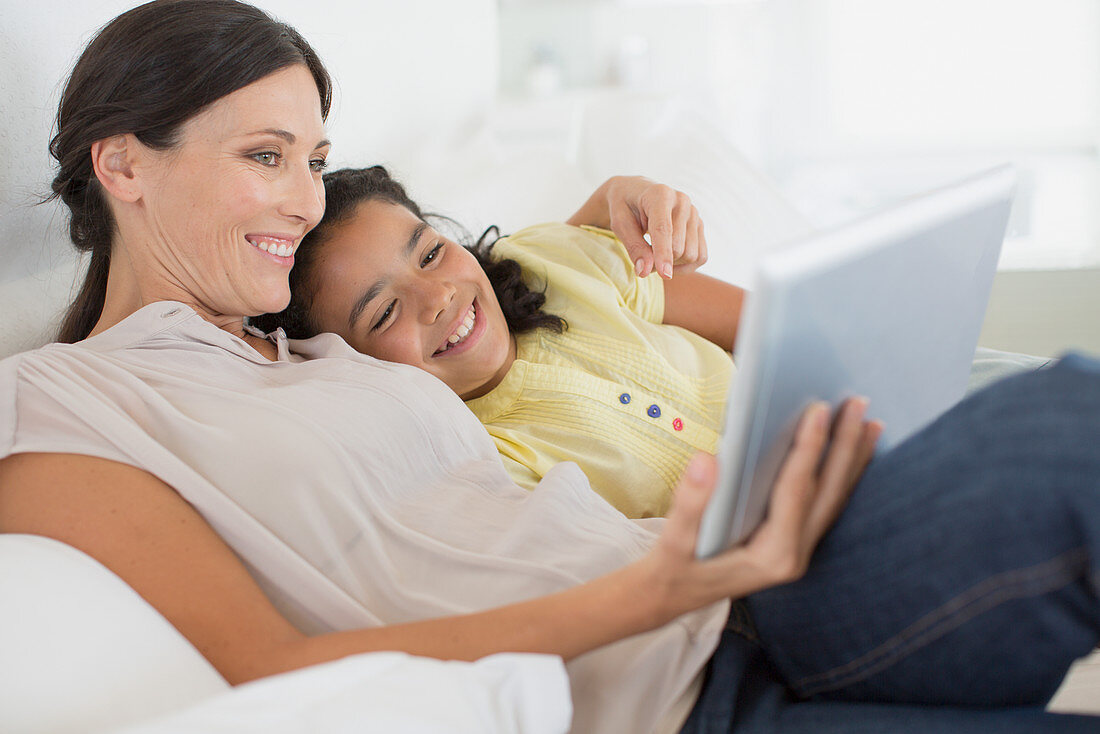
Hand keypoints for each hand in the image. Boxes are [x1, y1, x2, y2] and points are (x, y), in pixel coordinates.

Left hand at [570, 176, 707, 278]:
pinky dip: (685, 266)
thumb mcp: (620, 224)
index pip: (664, 229)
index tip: (665, 275)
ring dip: (671, 264)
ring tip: (652, 255)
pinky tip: (668, 260)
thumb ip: (634, 247)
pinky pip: (701, 257)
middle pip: (679, 247)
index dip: (664, 254)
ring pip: (691, 255)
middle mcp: (682, 201)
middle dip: (659, 262)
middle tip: (642, 259)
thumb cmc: (625, 207)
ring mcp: (694, 213)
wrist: (636, 193)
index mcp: (660, 194)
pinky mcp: (699, 225)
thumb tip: (645, 272)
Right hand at [637, 398, 882, 624]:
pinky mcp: (794, 544)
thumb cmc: (672, 570)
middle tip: (859, 404)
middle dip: (846, 446)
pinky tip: (849, 454)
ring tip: (871, 423)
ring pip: (833, 499)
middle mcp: (794, 555)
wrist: (671, 598)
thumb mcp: (674, 541)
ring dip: (853, 460)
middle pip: (827, 492)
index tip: (819, 409)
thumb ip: (690, 503)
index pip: (796, 491)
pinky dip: (841, 476)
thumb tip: (706, 459)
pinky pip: (825, 505)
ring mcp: (798, 551)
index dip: (808, 448)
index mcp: (771, 556)